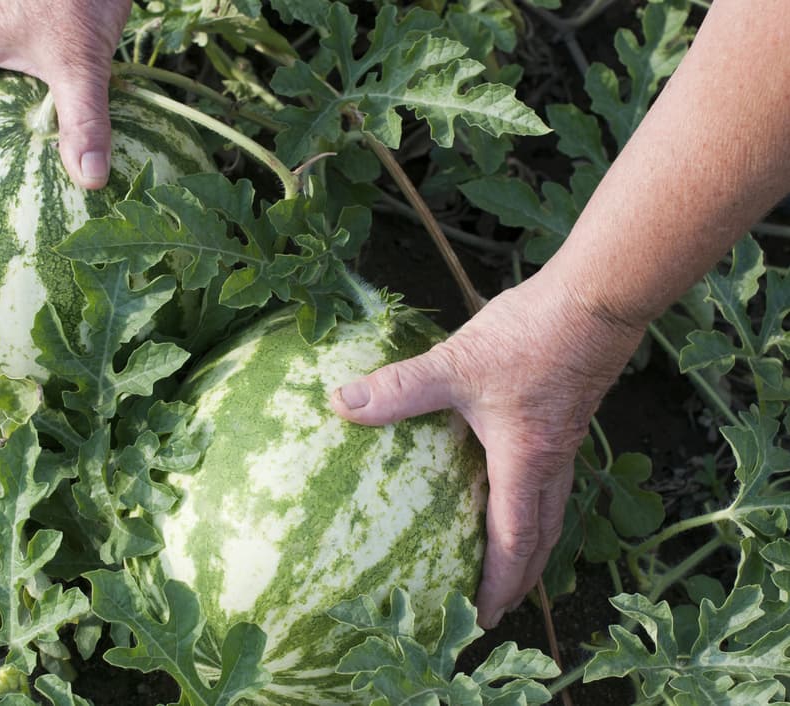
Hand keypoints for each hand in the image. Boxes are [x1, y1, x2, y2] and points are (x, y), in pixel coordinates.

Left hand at [329, 274, 645, 627]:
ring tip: (510, 561)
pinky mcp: (570, 416)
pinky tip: (512, 481)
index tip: (481, 615)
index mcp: (526, 461)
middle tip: (498, 606)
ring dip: (532, 542)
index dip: (497, 582)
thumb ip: (399, 387)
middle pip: (543, 536)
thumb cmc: (531, 335)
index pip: (513, 541)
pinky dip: (535, 500)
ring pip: (553, 508)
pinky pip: (554, 476)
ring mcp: (567, 439)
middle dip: (521, 578)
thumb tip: (342, 403)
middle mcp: (553, 460)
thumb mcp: (455, 362)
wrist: (596, 299)